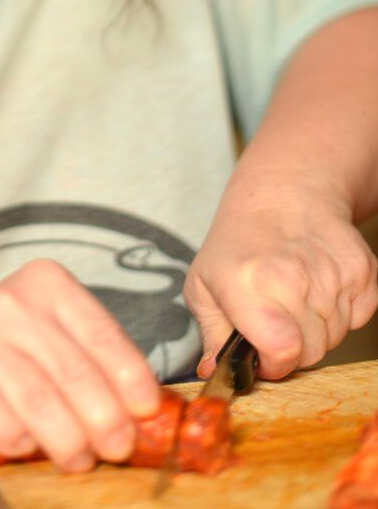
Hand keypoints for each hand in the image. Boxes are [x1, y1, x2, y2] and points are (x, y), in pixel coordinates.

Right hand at [0, 258, 160, 472]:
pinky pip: (0, 424)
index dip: (129, 377)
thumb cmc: (13, 349)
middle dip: (105, 421)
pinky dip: (23, 445)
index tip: (146, 411)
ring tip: (80, 459)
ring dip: (69, 442)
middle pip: (73, 373)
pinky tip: (28, 446)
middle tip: (118, 448)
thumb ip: (95, 359)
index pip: (100, 333)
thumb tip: (146, 410)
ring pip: (39, 403)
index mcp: (45, 281)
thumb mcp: (55, 334)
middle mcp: (8, 301)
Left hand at [184, 176, 377, 381]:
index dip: (273, 364)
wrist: (283, 194)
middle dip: (293, 348)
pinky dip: (342, 312)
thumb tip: (214, 373)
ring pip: (335, 338)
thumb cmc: (239, 243)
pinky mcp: (363, 271)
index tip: (263, 353)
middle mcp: (293, 277)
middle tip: (276, 318)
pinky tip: (318, 285)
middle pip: (311, 353)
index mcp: (247, 284)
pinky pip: (359, 318)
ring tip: (294, 295)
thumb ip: (211, 335)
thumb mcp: (205, 284)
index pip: (281, 351)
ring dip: (316, 329)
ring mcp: (333, 274)